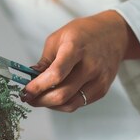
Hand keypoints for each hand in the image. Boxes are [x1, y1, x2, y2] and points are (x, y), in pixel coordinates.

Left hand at [21, 11, 139, 111]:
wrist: (114, 34)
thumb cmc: (84, 33)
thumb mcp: (59, 37)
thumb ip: (45, 60)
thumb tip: (32, 79)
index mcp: (76, 48)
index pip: (56, 74)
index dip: (38, 86)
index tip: (26, 91)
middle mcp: (90, 66)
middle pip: (62, 94)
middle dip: (40, 100)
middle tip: (28, 98)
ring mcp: (98, 80)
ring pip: (70, 104)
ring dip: (51, 105)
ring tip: (40, 98)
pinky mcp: (102, 89)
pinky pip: (79, 103)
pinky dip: (64, 103)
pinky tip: (56, 96)